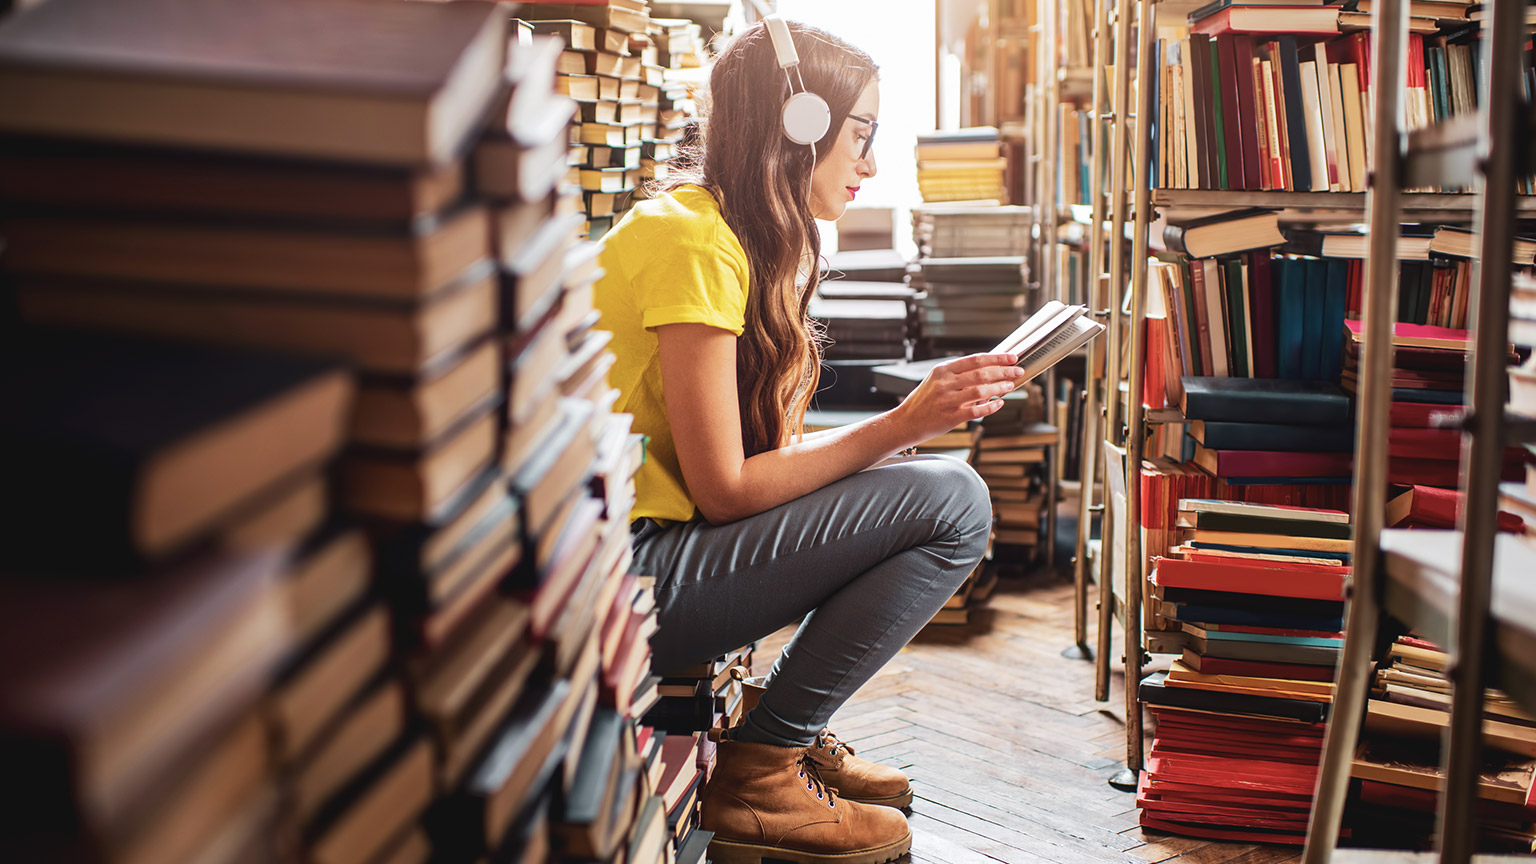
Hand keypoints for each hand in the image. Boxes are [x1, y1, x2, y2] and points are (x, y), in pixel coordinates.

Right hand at [894, 353, 1026, 444]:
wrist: (906, 421)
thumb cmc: (924, 400)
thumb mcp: (937, 380)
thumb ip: (959, 374)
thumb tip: (988, 369)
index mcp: (943, 370)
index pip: (976, 359)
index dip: (997, 358)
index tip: (1012, 357)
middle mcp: (945, 383)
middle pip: (982, 373)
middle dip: (1004, 371)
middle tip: (1018, 371)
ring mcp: (948, 400)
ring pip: (981, 390)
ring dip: (999, 387)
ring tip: (1010, 386)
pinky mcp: (951, 417)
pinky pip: (976, 411)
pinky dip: (991, 406)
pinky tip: (999, 403)